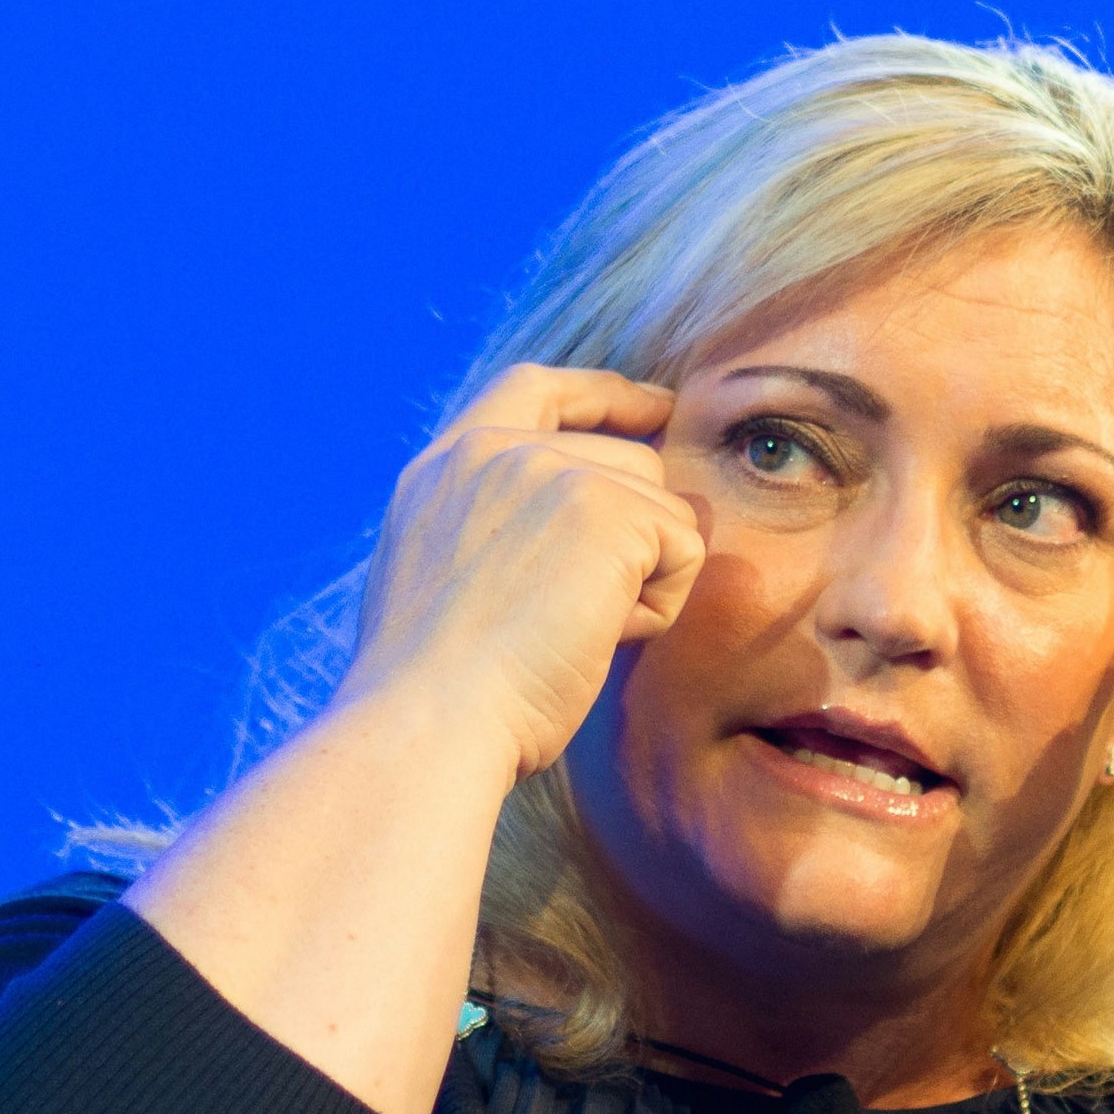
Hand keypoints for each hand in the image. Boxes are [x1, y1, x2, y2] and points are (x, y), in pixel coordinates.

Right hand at [338, 365, 708, 779]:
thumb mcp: (444, 580)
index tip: (654, 408)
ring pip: (665, 509)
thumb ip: (497, 530)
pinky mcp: (605, 508)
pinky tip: (595, 642)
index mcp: (445, 468)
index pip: (536, 390)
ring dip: (644, 582)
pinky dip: (658, 610)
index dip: (604, 395)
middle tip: (579, 623)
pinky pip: (684, 551)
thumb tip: (589, 536)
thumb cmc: (436, 694)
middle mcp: (494, 451)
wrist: (429, 723)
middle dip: (638, 540)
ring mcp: (549, 471)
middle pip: (630, 462)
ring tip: (573, 635)